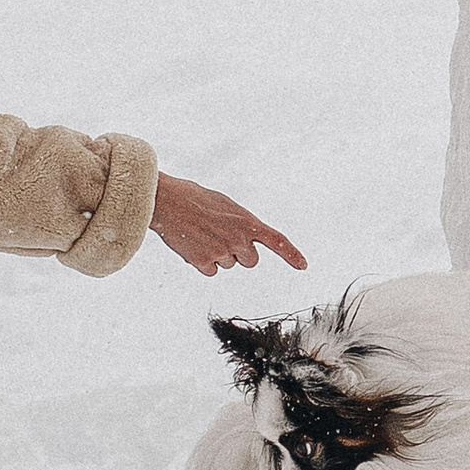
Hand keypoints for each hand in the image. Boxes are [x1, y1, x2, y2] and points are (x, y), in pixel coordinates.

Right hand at [149, 175, 307, 280]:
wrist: (166, 201)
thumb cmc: (193, 198)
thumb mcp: (225, 205)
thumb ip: (238, 223)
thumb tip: (242, 242)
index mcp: (246, 220)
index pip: (276, 240)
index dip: (292, 254)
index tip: (303, 265)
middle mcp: (238, 238)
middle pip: (250, 260)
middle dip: (240, 253)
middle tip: (220, 236)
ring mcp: (221, 252)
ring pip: (229, 264)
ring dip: (218, 255)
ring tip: (201, 235)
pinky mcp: (203, 262)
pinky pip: (211, 271)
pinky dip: (203, 262)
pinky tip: (192, 245)